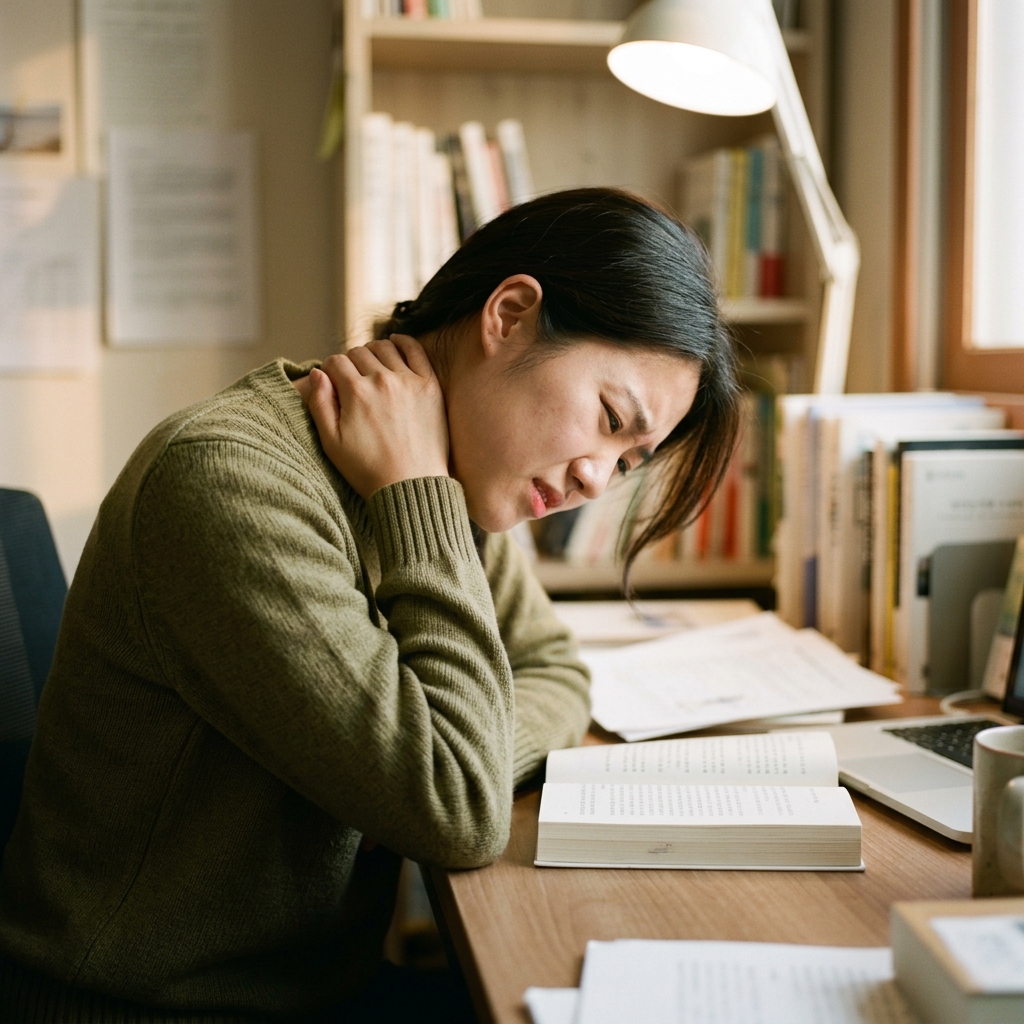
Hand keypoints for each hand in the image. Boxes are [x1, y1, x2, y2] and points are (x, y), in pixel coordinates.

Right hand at [304, 336, 449, 498]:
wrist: (411, 487)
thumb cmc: (368, 470)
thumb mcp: (331, 443)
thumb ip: (320, 404)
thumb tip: (317, 373)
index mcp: (356, 393)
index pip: (336, 362)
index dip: (330, 371)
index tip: (333, 384)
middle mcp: (382, 381)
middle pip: (358, 353)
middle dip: (350, 363)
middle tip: (352, 380)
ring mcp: (409, 381)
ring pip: (384, 347)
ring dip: (372, 352)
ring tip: (370, 367)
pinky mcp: (430, 386)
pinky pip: (415, 350)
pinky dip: (402, 342)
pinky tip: (394, 344)